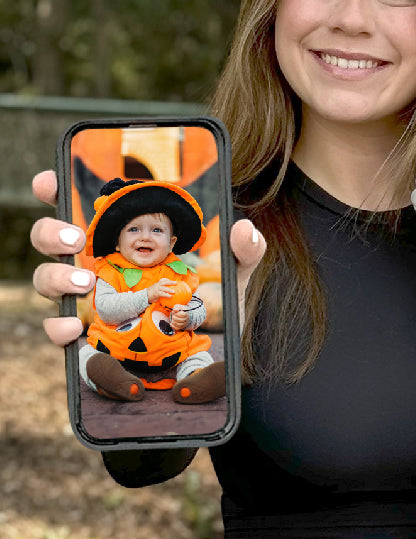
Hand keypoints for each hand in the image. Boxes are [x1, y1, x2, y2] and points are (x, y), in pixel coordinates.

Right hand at [29, 171, 266, 345]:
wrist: (211, 357)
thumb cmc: (213, 307)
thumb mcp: (233, 278)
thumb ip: (244, 252)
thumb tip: (243, 227)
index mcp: (124, 243)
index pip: (82, 208)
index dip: (54, 189)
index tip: (50, 181)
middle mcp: (98, 266)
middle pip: (51, 239)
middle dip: (52, 233)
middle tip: (78, 239)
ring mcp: (89, 300)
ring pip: (48, 280)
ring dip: (57, 276)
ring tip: (85, 282)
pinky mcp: (90, 335)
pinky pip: (58, 330)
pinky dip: (58, 328)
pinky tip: (75, 329)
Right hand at [146, 277, 178, 303]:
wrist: (145, 296)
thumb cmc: (152, 292)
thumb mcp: (156, 288)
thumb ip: (161, 287)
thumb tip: (169, 288)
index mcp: (157, 283)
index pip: (162, 280)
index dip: (167, 279)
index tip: (172, 280)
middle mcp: (157, 285)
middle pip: (164, 283)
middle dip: (170, 282)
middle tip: (176, 282)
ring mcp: (156, 289)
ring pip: (163, 288)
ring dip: (169, 290)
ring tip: (174, 291)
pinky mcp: (156, 293)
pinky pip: (162, 294)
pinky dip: (167, 295)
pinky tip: (170, 296)